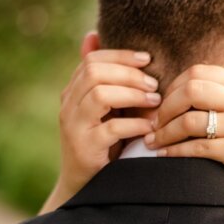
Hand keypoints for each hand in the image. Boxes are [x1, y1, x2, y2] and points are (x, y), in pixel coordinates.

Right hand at [41, 33, 160, 213]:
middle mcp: (68, 105)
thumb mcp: (106, 111)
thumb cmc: (104, 144)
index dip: (121, 55)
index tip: (148, 59)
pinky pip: (111, 128)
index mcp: (73, 92)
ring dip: (133, 95)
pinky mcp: (85, 148)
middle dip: (129, 74)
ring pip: (100, 94)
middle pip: (94, 73)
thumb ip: (110, 83)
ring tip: (155, 101)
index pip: (92, 60)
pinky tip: (150, 128)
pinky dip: (134, 125)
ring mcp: (74, 126)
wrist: (87, 186)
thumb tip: (96, 38)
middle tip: (154, 84)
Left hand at [145, 64, 223, 202]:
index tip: (164, 103)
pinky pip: (196, 147)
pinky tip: (165, 154)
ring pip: (189, 120)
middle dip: (165, 106)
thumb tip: (189, 85)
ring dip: (165, 132)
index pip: (199, 72)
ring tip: (153, 141)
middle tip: (155, 122)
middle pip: (191, 89)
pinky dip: (175, 151)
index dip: (173, 85)